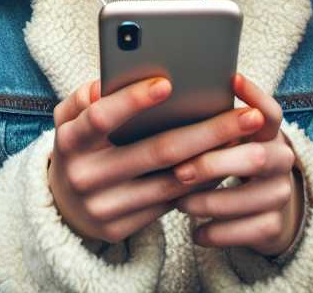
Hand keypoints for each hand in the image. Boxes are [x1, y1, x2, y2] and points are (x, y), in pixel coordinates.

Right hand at [47, 77, 268, 243]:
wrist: (64, 206)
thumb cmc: (80, 147)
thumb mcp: (70, 119)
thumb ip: (85, 99)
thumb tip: (109, 84)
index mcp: (69, 142)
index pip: (101, 118)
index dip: (132, 101)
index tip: (167, 83)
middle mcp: (84, 177)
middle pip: (156, 151)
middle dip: (207, 130)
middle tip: (247, 114)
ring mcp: (104, 207)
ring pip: (172, 181)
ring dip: (214, 158)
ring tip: (246, 138)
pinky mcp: (121, 228)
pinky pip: (170, 203)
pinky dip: (201, 182)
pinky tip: (224, 163)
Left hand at [173, 74, 301, 256]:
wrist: (262, 211)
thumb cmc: (228, 163)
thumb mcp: (227, 141)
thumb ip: (210, 125)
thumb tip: (160, 97)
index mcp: (267, 133)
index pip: (270, 111)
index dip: (256, 95)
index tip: (232, 80)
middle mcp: (281, 160)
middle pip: (255, 156)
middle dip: (213, 164)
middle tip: (179, 171)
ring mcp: (280, 193)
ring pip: (247, 198)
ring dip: (208, 202)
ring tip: (180, 203)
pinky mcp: (274, 226)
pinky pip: (245, 232)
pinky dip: (216, 232)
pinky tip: (196, 232)